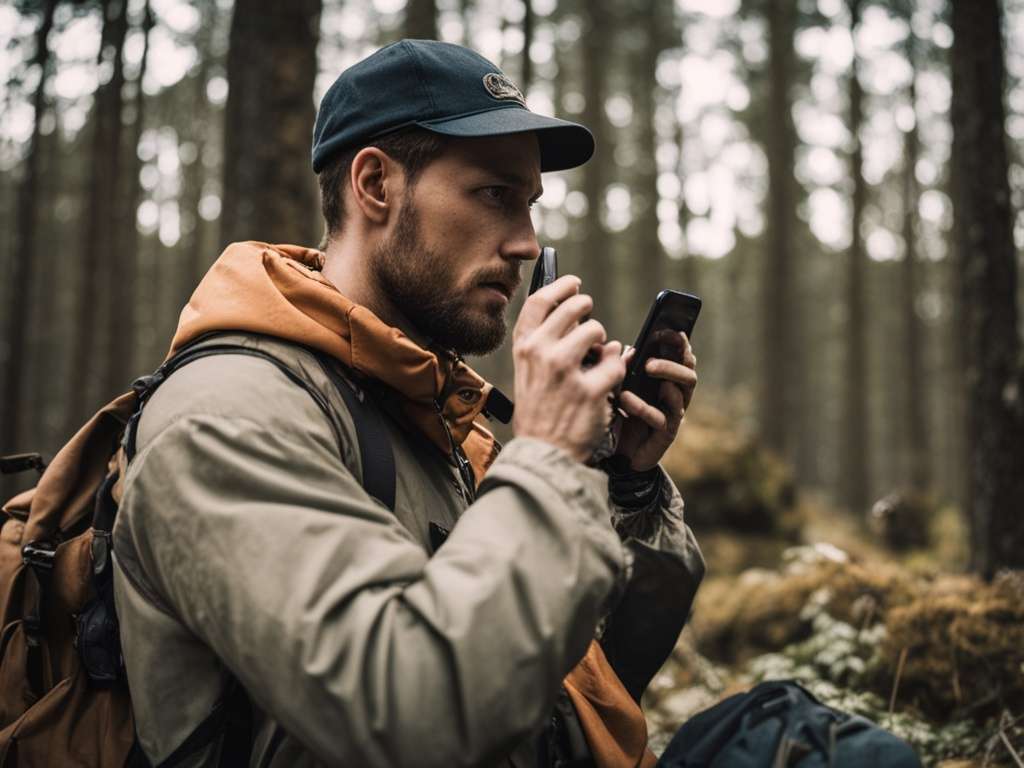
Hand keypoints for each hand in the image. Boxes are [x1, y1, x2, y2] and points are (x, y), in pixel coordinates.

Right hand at [512, 276, 625, 462]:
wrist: (543, 453)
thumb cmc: (538, 412)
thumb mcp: (528, 373)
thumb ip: (542, 343)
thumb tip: (572, 314)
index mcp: (524, 348)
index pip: (539, 301)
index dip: (560, 286)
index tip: (573, 283)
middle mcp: (541, 353)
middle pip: (573, 307)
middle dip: (588, 309)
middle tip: (593, 322)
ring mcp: (565, 371)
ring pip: (597, 331)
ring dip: (603, 341)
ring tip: (600, 356)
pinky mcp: (589, 390)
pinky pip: (614, 363)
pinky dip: (617, 369)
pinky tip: (609, 380)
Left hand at [612, 331, 696, 471]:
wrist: (620, 454)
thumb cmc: (624, 414)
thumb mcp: (622, 386)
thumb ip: (626, 368)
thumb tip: (627, 349)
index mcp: (670, 381)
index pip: (683, 359)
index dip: (681, 344)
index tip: (669, 330)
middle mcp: (677, 397)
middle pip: (689, 375)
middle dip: (673, 363)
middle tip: (651, 359)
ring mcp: (673, 416)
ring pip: (680, 394)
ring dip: (665, 377)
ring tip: (646, 369)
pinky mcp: (665, 434)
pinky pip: (659, 418)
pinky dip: (643, 407)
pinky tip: (626, 399)